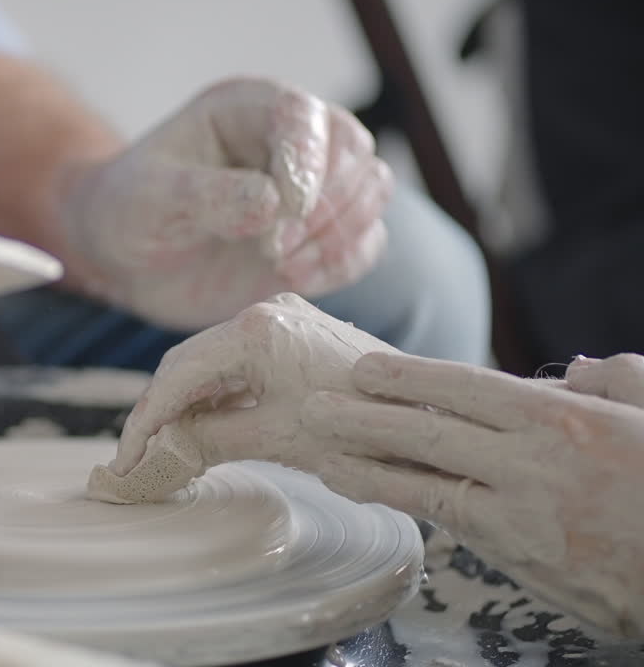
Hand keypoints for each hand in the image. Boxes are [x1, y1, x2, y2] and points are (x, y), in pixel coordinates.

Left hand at [58, 77, 392, 330]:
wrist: (126, 258)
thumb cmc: (130, 211)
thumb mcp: (151, 199)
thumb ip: (208, 196)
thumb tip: (274, 204)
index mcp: (245, 109)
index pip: (302, 115)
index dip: (306, 160)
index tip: (286, 209)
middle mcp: (290, 139)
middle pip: (353, 151)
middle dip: (324, 204)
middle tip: (270, 247)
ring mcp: (312, 187)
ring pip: (372, 190)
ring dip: (337, 233)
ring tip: (277, 263)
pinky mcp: (320, 235)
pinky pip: (366, 243)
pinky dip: (342, 262)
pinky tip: (292, 277)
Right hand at [105, 293, 394, 482]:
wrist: (431, 422)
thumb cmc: (363, 429)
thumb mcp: (276, 439)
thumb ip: (210, 439)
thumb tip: (165, 449)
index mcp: (256, 331)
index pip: (177, 376)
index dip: (146, 421)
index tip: (127, 459)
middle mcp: (267, 312)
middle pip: (188, 362)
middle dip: (162, 409)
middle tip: (141, 454)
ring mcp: (284, 319)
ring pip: (213, 361)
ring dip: (189, 402)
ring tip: (170, 445)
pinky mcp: (298, 334)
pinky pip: (241, 362)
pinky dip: (220, 394)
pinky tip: (209, 425)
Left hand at [300, 352, 643, 636]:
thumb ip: (613, 381)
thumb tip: (569, 372)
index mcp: (565, 422)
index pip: (467, 389)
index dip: (408, 377)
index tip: (364, 369)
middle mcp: (533, 466)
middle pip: (430, 434)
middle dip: (364, 418)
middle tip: (313, 405)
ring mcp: (521, 516)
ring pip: (426, 484)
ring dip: (365, 466)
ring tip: (318, 452)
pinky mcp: (517, 557)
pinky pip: (447, 522)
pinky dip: (402, 502)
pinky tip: (366, 491)